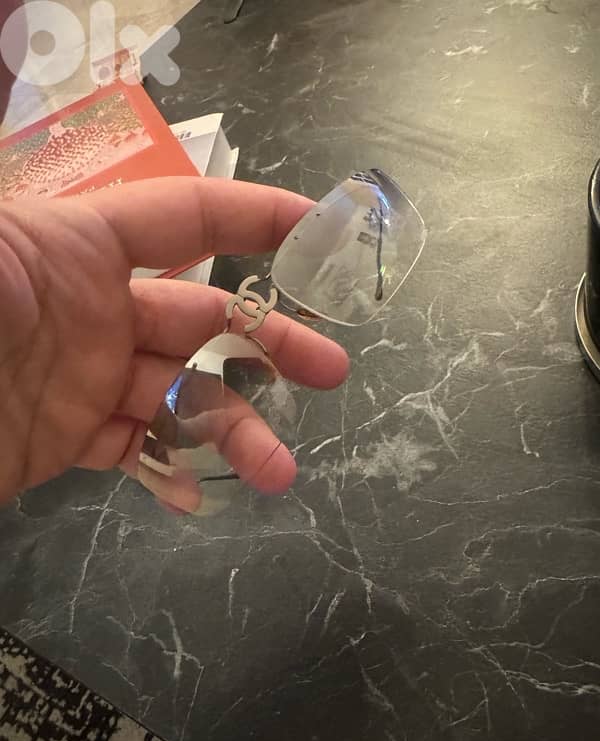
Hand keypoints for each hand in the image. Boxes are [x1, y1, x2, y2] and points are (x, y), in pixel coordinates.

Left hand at [0, 176, 348, 506]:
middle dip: (273, 342)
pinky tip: (205, 492)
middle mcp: (97, 312)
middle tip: (331, 370)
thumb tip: (9, 46)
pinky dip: (174, 472)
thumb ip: (28, 204)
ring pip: (182, 400)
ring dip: (237, 431)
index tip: (319, 233)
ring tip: (279, 469)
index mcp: (83, 251)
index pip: (188, 221)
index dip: (256, 219)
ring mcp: (87, 378)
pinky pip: (137, 454)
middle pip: (206, 321)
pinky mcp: (68, 437)